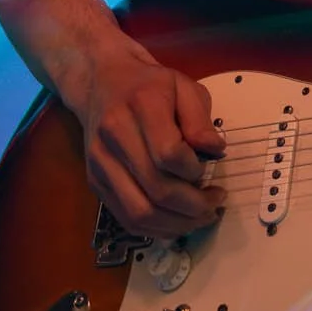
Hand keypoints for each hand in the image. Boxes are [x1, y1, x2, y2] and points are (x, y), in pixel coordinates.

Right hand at [60, 46, 226, 238]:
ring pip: (139, 212)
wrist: (101, 81)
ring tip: (201, 217)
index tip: (210, 168)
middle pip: (156, 189)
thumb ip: (200, 120)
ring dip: (177, 224)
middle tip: (215, 204)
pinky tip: (177, 222)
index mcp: (141, 105)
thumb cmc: (149, 84)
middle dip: (194, 206)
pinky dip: (155, 229)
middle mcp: (114, 136)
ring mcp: (100, 163)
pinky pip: (126, 218)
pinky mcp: (95, 181)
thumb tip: (216, 152)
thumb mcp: (184, 86)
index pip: (168, 153)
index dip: (195, 170)